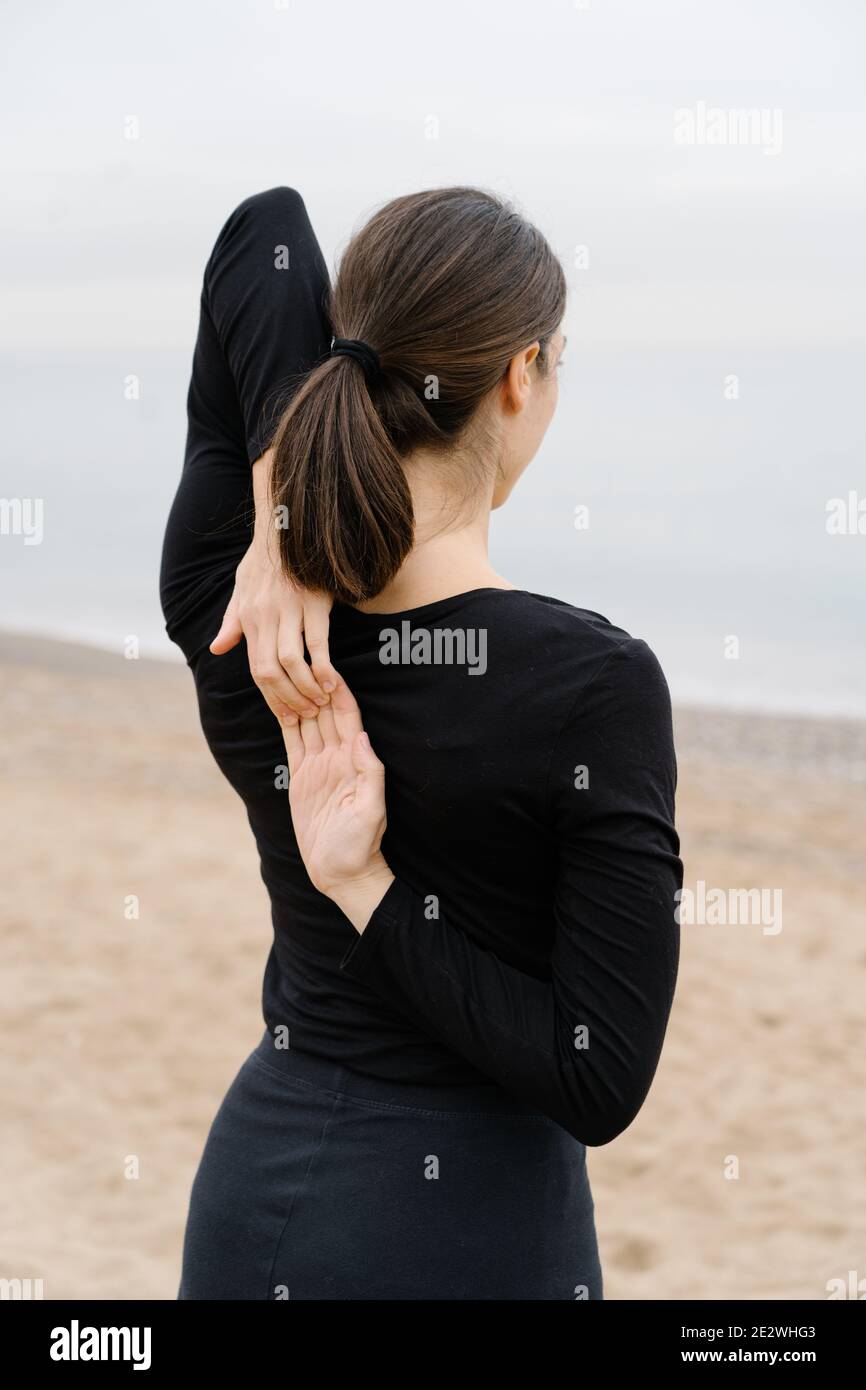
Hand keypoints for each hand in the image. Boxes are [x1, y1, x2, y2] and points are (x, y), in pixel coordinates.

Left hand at [209, 450, 339, 720]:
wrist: (286, 524)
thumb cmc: (265, 559)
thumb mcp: (241, 589)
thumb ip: (231, 622)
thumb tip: (217, 649)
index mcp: (248, 618)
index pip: (255, 668)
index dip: (270, 697)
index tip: (285, 716)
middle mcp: (265, 616)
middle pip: (270, 671)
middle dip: (287, 700)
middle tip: (304, 716)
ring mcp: (289, 609)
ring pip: (292, 662)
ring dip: (306, 688)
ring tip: (320, 703)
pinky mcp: (313, 602)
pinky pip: (317, 643)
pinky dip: (323, 667)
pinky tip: (332, 683)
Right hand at [280, 678, 393, 930]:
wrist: (342, 871)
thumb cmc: (361, 844)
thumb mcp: (371, 810)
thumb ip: (370, 773)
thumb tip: (361, 737)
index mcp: (354, 761)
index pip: (347, 717)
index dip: (339, 692)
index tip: (329, 665)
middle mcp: (336, 757)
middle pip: (326, 712)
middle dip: (316, 684)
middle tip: (301, 656)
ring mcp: (318, 765)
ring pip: (307, 722)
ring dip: (299, 697)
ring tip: (285, 669)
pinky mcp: (301, 776)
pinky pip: (292, 742)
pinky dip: (285, 721)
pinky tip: (279, 702)